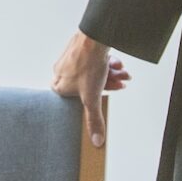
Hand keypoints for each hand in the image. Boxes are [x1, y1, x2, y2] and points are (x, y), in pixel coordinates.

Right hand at [50, 31, 128, 147]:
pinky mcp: (79, 48)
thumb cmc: (87, 66)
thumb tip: (96, 141)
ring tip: (123, 74)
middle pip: (87, 85)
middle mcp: (60, 72)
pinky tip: (117, 64)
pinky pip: (94, 60)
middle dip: (106, 85)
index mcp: (59, 85)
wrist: (94, 39)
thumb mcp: (93, 98)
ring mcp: (69, 59)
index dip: (89, 99)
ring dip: (110, 74)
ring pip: (93, 72)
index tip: (98, 98)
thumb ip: (94, 120)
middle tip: (120, 84)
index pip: (71, 98)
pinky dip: (107, 63)